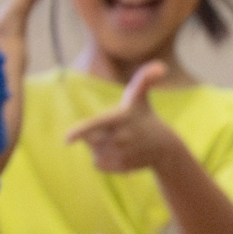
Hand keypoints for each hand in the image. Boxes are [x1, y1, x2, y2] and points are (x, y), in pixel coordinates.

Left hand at [64, 62, 183, 173]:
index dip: (80, 131)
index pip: (96, 124)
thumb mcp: (142, 96)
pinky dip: (103, 160)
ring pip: (94, 152)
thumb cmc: (146, 117)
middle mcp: (123, 137)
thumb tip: (162, 66)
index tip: (66, 139)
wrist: (166, 148)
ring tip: (119, 143)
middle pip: (91, 138)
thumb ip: (145, 78)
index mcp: (123, 117)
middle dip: (95, 135)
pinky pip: (98, 164)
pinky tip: (119, 154)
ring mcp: (123, 154)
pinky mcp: (122, 167)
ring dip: (100, 147)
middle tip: (112, 130)